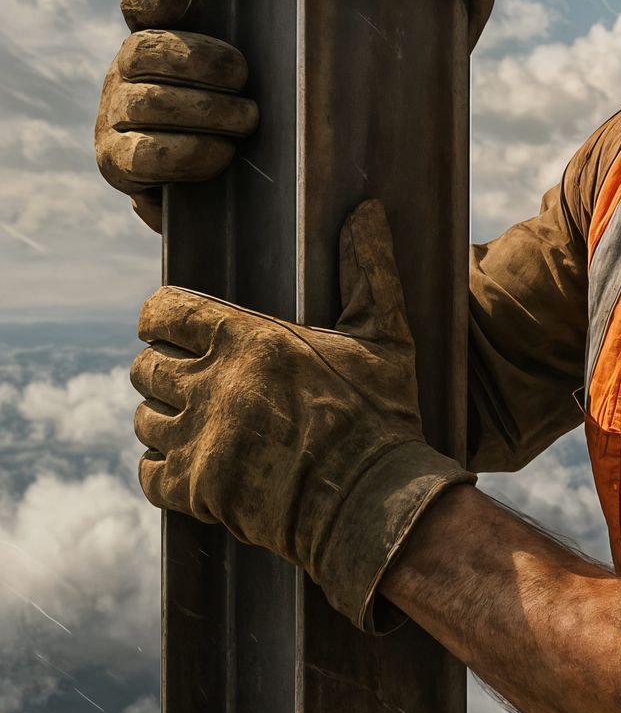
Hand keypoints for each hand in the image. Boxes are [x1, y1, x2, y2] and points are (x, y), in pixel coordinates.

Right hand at [94, 0, 258, 232]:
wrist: (214, 194)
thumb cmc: (238, 125)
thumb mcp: (248, 82)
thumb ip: (244, 42)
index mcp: (155, 40)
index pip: (145, 1)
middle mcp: (123, 73)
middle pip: (146, 51)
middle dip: (206, 65)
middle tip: (247, 87)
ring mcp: (111, 118)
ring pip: (148, 103)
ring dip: (209, 113)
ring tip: (246, 122)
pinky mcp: (115, 164)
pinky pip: (147, 154)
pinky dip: (192, 154)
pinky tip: (222, 154)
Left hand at [131, 199, 473, 628]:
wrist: (375, 502)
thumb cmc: (381, 415)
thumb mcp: (384, 337)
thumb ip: (369, 270)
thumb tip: (367, 210)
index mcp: (249, 340)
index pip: (163, 312)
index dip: (166, 317)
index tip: (181, 328)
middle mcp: (213, 385)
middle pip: (145, 366)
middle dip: (165, 368)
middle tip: (197, 378)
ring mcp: (199, 440)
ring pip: (143, 419)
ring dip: (165, 417)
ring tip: (198, 422)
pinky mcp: (196, 490)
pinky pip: (147, 473)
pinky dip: (163, 469)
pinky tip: (195, 465)